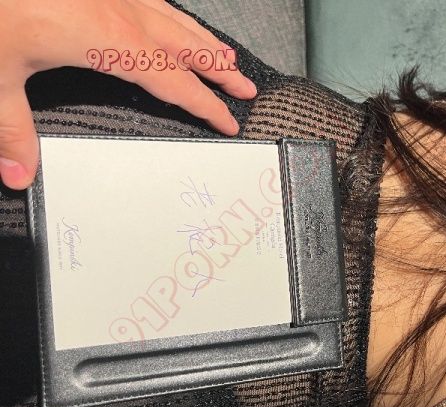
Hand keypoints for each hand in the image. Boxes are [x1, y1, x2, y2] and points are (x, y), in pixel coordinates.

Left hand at [0, 0, 256, 189]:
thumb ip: (11, 127)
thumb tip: (20, 174)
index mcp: (107, 37)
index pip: (174, 80)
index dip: (206, 104)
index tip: (228, 121)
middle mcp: (119, 9)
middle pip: (187, 45)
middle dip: (221, 69)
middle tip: (246, 88)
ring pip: (174, 17)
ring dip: (204, 40)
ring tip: (226, 57)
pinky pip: (154, 0)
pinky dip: (175, 17)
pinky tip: (173, 21)